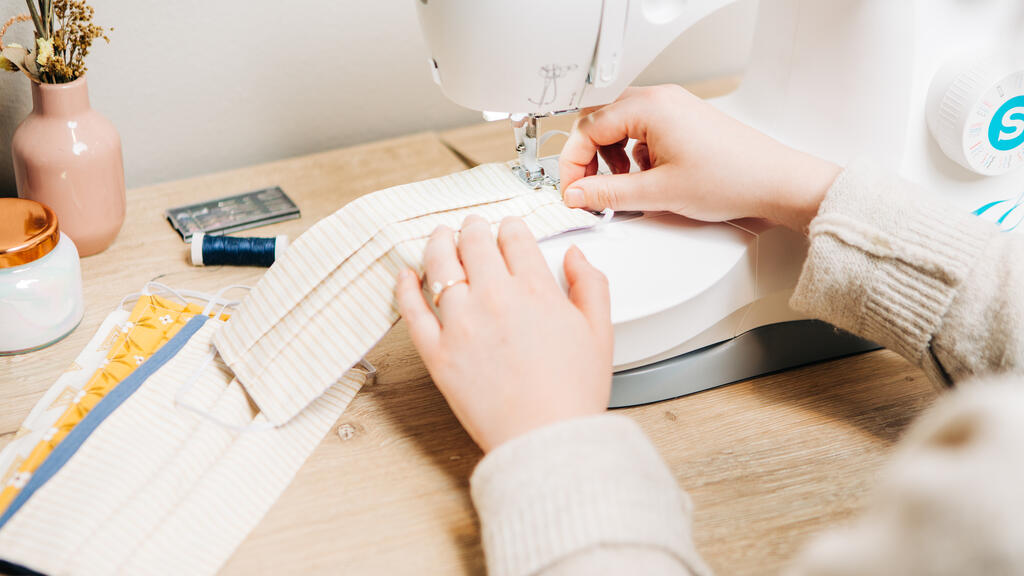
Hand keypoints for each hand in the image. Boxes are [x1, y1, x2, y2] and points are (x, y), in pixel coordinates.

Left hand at [395, 215, 612, 452]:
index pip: (515, 237)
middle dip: (474, 227)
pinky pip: (413, 311)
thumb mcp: (600, 332)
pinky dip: (406, 287)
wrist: (546, 439)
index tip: (507, 228)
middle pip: (475, 243)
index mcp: (535, 291)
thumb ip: (591, 286)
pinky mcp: (437, 353)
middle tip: (472, 226)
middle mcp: (494, 299)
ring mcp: (461, 324)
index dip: (510, 226)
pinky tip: (407, 276)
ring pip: (440, 265)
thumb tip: (575, 256)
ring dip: (439, 243)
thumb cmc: (573, 394)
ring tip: (440, 237)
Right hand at [558, 85, 841, 232]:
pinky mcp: (684, 121)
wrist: (775, 183)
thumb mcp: (658, 192)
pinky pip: (642, 132)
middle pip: (601, 123)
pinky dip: (634, 156)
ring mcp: (673, 108)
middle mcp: (660, 99)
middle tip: (591, 190)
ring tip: (625, 186)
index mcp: (649, 107)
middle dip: (590, 159)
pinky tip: (648, 179)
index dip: (572, 163)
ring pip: (621, 127)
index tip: (572, 191)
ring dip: (612, 158)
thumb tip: (576, 193)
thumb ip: (608, 193)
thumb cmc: (731, 178)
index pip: (587, 129)